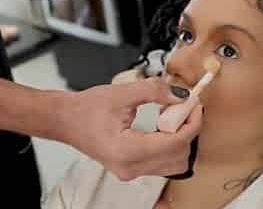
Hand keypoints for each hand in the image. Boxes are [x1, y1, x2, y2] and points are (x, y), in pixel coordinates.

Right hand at [58, 78, 202, 180]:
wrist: (66, 120)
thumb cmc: (87, 109)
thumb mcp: (122, 93)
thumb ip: (154, 91)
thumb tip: (181, 95)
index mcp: (127, 151)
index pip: (175, 142)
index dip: (191, 122)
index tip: (196, 105)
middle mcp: (131, 167)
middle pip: (179, 156)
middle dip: (188, 129)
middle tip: (185, 106)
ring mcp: (132, 172)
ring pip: (173, 162)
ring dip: (180, 137)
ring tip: (171, 114)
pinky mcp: (133, 169)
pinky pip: (162, 162)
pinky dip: (170, 143)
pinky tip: (163, 124)